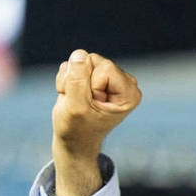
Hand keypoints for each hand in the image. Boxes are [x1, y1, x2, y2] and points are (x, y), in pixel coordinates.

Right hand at [50, 50, 140, 195]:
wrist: (73, 142)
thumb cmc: (77, 130)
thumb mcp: (76, 108)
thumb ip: (77, 80)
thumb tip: (78, 53)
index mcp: (128, 92)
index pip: (104, 69)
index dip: (90, 87)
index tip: (90, 107)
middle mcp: (123, 81)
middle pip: (93, 60)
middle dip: (78, 81)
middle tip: (78, 104)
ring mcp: (109, 77)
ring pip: (81, 60)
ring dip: (70, 81)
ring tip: (74, 101)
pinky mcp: (94, 75)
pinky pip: (74, 64)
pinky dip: (67, 80)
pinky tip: (71, 96)